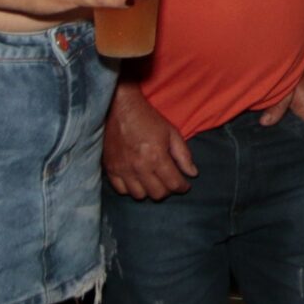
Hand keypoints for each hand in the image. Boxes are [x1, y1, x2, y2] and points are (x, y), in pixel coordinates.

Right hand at [103, 83, 197, 199]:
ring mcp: (123, 169)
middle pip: (157, 194)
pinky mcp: (110, 168)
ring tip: (153, 182)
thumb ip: (183, 155)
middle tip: (170, 182)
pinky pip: (121, 190)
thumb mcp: (171, 132)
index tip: (185, 185)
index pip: (173, 184)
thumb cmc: (148, 118)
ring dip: (149, 191)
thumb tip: (192, 173)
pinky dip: (130, 189)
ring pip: (139, 195)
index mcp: (156, 157)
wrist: (120, 107)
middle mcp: (139, 167)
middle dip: (168, 190)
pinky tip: (137, 180)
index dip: (182, 187)